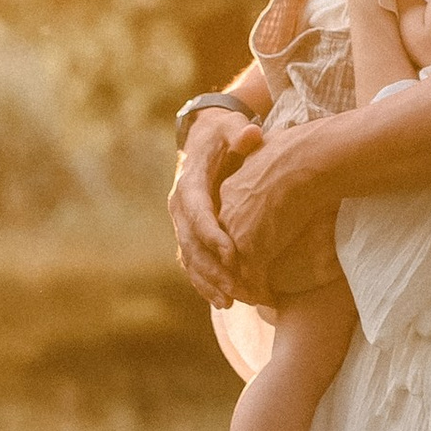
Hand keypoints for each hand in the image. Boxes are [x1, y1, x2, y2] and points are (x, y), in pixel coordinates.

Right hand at [168, 107, 264, 309]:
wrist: (205, 140)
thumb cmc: (223, 135)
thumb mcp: (230, 128)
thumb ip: (240, 133)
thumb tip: (251, 134)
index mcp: (188, 182)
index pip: (197, 212)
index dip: (212, 234)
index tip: (232, 254)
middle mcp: (179, 206)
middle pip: (192, 243)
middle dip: (213, 268)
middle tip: (237, 289)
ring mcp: (182, 223)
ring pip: (190, 258)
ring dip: (208, 282)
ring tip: (230, 301)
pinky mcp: (189, 235)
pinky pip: (193, 263)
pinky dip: (205, 283)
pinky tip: (223, 301)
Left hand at [219, 119, 340, 292]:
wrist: (307, 159)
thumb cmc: (300, 154)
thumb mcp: (271, 154)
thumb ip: (264, 166)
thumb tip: (269, 159)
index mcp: (229, 191)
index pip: (224, 227)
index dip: (234, 246)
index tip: (245, 260)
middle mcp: (225, 214)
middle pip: (221, 253)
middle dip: (230, 275)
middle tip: (244, 290)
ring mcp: (236, 232)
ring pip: (232, 272)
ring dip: (244, 289)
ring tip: (262, 299)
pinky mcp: (251, 248)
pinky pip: (251, 281)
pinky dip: (261, 293)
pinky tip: (272, 298)